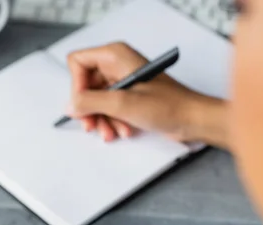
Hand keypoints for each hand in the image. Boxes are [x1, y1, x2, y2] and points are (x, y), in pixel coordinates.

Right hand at [67, 42, 228, 146]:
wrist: (192, 119)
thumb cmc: (169, 105)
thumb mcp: (122, 104)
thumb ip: (90, 102)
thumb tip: (70, 105)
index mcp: (115, 55)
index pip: (78, 62)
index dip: (76, 85)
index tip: (82, 103)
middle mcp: (117, 65)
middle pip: (85, 85)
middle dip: (89, 108)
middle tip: (91, 125)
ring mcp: (122, 81)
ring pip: (95, 100)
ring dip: (101, 119)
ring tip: (111, 132)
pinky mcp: (128, 96)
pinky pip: (108, 108)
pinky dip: (112, 121)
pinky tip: (122, 130)